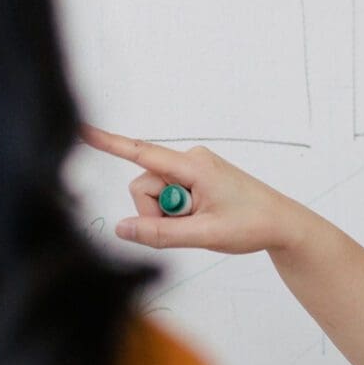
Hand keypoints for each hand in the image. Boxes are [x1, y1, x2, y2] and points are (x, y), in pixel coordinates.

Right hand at [80, 125, 305, 253]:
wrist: (282, 224)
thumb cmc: (252, 224)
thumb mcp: (204, 235)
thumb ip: (160, 234)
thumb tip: (121, 228)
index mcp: (193, 165)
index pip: (141, 151)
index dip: (109, 142)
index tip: (81, 129)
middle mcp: (190, 160)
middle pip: (144, 185)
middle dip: (155, 212)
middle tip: (189, 227)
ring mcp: (192, 168)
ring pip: (155, 193)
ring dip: (168, 215)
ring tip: (200, 222)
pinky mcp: (194, 178)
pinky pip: (169, 196)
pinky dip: (177, 212)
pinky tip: (201, 217)